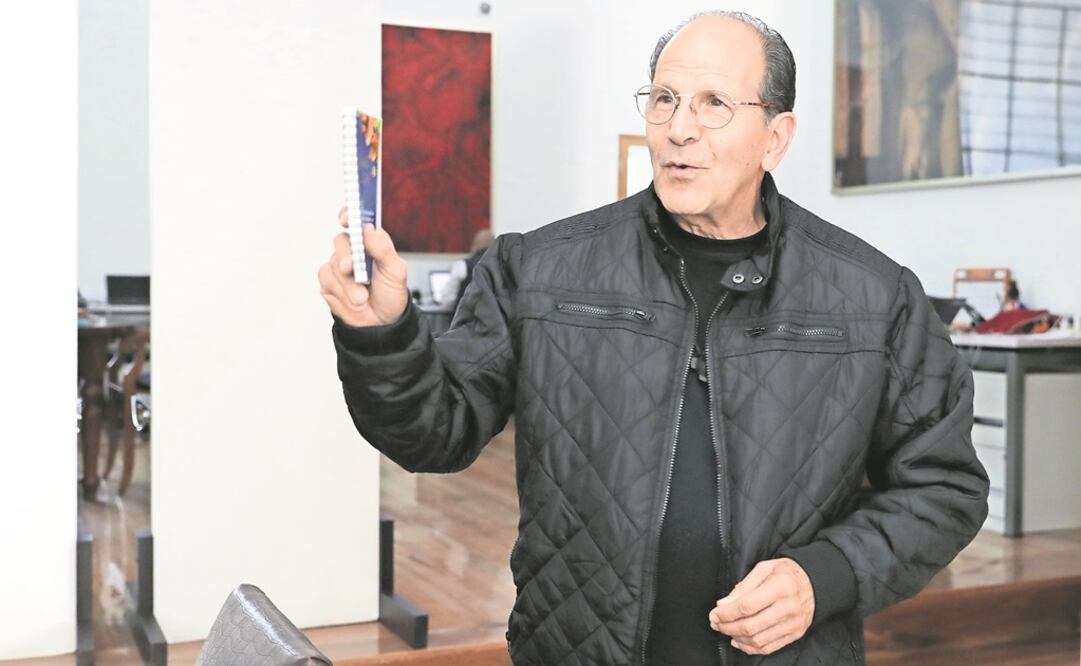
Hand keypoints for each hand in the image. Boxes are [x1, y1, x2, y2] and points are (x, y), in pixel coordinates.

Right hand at [318, 206, 408, 326]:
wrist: (381, 324)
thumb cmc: (391, 295)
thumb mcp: (396, 272)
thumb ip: (383, 249)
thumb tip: (369, 228)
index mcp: (371, 243)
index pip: (356, 221)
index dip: (349, 214)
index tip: (347, 218)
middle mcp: (353, 252)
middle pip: (340, 241)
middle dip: (347, 256)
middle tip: (352, 268)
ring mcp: (340, 267)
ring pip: (333, 264)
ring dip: (348, 283)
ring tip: (362, 297)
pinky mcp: (329, 283)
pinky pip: (326, 279)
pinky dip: (340, 291)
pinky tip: (352, 300)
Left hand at [709, 558, 813, 655]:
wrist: (815, 582)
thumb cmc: (786, 573)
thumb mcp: (764, 568)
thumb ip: (743, 587)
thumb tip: (723, 604)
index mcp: (780, 586)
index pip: (747, 606)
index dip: (726, 613)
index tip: (714, 613)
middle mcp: (788, 607)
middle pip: (751, 626)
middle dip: (728, 627)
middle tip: (716, 623)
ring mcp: (793, 624)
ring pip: (758, 640)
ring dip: (737, 638)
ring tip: (726, 630)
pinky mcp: (795, 634)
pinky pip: (769, 647)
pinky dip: (751, 648)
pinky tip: (739, 641)